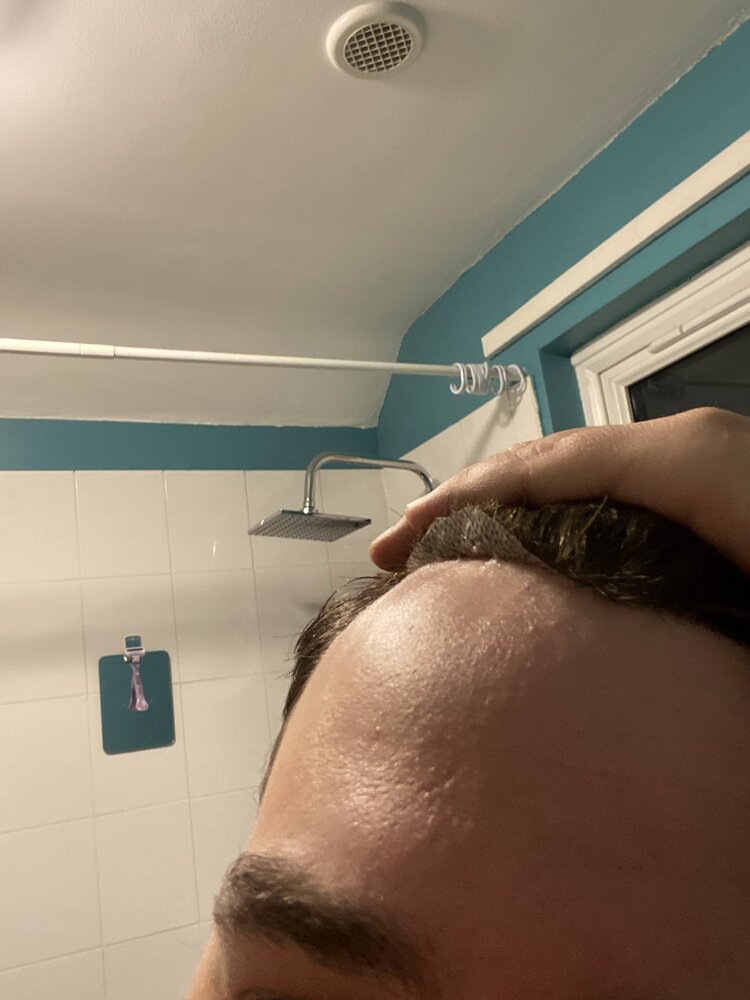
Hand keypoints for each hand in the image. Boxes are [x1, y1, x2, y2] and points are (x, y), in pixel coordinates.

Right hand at [370, 408, 749, 574]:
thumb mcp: (722, 524)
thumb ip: (651, 509)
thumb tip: (555, 552)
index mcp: (683, 459)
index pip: (547, 466)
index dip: (465, 499)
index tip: (404, 538)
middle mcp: (681, 448)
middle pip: (549, 459)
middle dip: (468, 499)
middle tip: (403, 545)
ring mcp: (693, 466)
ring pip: (574, 474)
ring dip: (504, 507)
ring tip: (452, 549)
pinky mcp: (702, 491)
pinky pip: (606, 493)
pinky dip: (551, 515)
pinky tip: (532, 553)